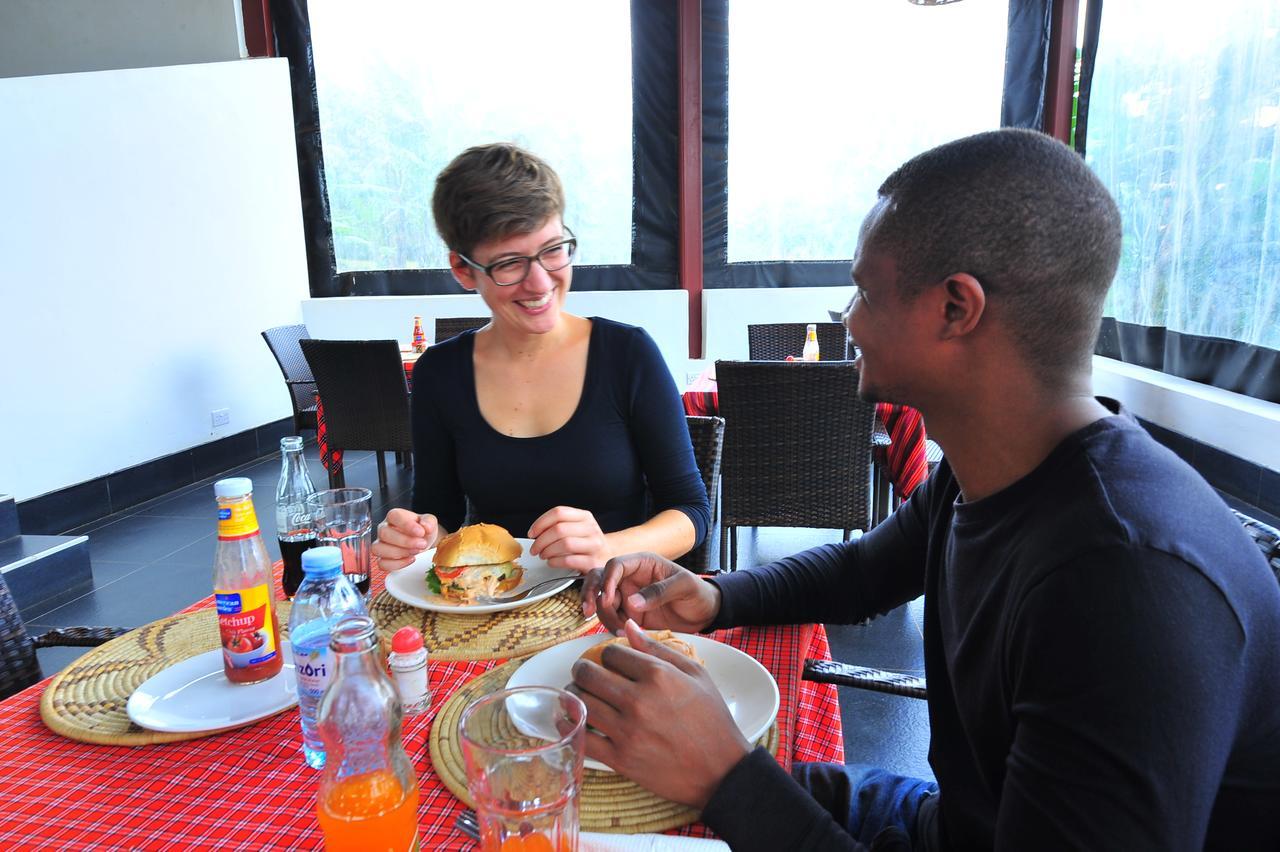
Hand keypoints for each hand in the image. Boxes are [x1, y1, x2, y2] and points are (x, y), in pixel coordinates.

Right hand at [372, 508, 439, 571]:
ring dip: (399, 553)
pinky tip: (410, 559)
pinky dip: (398, 564)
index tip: (421, 532)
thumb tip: (425, 526)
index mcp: (394, 516)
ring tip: (415, 551)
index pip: (393, 516)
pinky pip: (382, 563)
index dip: (407, 525)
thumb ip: (429, 521)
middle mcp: (384, 528)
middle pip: (384, 533)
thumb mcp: (429, 522)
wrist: (423, 542)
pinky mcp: (382, 559)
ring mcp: (380, 544)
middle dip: (405, 541)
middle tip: (421, 544)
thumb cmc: (422, 530)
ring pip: (379, 549)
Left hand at [527, 506, 608, 571]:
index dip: (541, 523)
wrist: (609, 555)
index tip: (532, 533)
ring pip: (565, 544)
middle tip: (534, 549)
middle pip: (559, 529)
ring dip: (547, 551)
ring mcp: (594, 545)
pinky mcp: (593, 563)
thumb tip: (535, 532)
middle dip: (541, 540)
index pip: (559, 512)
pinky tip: (551, 562)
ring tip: (543, 555)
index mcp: (585, 516)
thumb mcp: (577, 527)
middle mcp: (591, 528)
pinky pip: (569, 560)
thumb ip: (559, 524)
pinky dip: (555, 562)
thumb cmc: (586, 542)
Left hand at [569, 620, 750, 808]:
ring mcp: (627, 731)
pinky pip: (582, 737)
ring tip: (578, 693)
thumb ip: (659, 649)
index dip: (607, 655)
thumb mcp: (696, 674)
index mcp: (658, 675)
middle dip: (582, 669)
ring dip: (574, 694)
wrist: (721, 770)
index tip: (610, 662)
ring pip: (580, 702)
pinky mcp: (620, 759)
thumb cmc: (712, 719)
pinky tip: (570, 718)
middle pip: (588, 674)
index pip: (611, 653)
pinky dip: (569, 725)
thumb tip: (628, 627)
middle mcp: (638, 700)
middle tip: (585, 673)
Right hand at [582, 552, 720, 635]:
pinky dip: (611, 625)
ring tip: (619, 629)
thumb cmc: (698, 593)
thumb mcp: (684, 586)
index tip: (608, 598)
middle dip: (590, 593)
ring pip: (602, 601)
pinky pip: (611, 618)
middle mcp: (630, 578)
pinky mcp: (629, 614)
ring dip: (604, 615)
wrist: (705, 614)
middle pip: (599, 579)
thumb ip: (659, 591)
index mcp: (642, 564)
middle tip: (588, 612)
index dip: (607, 580)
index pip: (615, 565)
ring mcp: (627, 596)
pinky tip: (622, 633)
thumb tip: (631, 602)